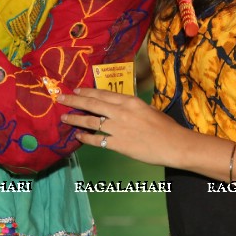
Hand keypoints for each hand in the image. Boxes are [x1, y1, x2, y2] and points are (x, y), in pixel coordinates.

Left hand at [57, 86, 186, 167]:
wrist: (174, 145)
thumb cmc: (166, 127)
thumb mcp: (148, 109)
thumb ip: (131, 108)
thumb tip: (118, 109)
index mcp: (129, 101)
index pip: (103, 94)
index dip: (87, 91)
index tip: (75, 90)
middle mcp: (121, 112)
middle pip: (92, 104)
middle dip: (74, 100)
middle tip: (60, 98)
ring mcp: (118, 128)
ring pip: (91, 121)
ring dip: (75, 119)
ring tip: (64, 117)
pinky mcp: (118, 144)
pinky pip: (97, 140)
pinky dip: (86, 137)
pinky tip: (78, 136)